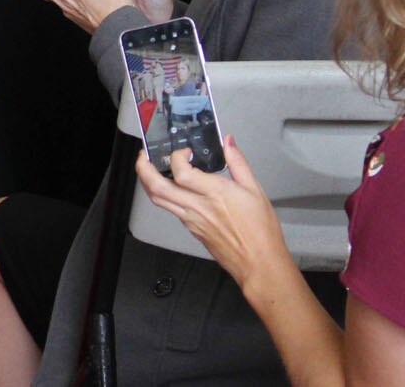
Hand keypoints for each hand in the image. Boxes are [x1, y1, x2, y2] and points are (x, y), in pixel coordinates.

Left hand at [133, 136, 287, 288]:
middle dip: (143, 167)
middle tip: (144, 155)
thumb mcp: (255, 190)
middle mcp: (198, 206)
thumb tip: (228, 142)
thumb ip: (238, 162)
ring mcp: (191, 219)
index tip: (184, 152)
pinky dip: (163, 195)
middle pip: (157, 186)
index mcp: (215, 193)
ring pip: (158, 199)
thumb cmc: (260, 231)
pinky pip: (170, 209)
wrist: (259, 263)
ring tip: (148, 168)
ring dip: (147, 181)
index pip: (181, 172)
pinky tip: (170, 188)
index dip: (176, 156)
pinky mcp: (190, 228)